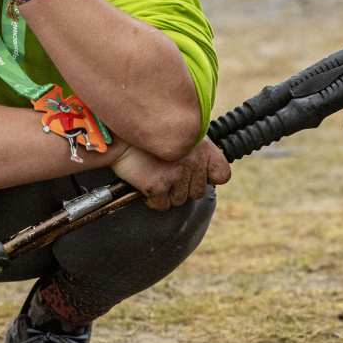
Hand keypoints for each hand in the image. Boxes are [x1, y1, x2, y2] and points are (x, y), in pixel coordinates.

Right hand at [111, 137, 230, 210]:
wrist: (120, 137)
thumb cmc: (147, 137)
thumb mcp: (179, 136)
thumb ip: (196, 152)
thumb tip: (204, 171)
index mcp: (203, 148)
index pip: (222, 175)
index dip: (208, 177)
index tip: (195, 174)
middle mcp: (193, 162)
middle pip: (198, 192)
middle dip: (183, 187)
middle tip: (167, 174)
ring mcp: (177, 175)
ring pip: (180, 200)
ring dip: (167, 193)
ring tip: (155, 176)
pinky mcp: (159, 185)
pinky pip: (161, 205)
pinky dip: (153, 199)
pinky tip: (146, 184)